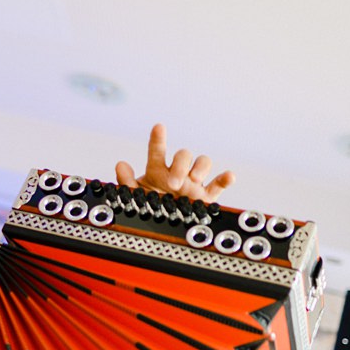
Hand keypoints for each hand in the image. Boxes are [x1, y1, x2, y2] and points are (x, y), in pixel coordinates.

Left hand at [114, 123, 234, 201]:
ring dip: (200, 168)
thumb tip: (120, 165)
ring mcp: (193, 182)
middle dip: (180, 166)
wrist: (163, 222)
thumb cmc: (150, 205)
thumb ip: (126, 182)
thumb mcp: (134, 196)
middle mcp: (177, 172)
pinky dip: (225, 179)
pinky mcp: (205, 196)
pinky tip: (229, 176)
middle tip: (173, 184)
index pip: (157, 151)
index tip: (159, 127)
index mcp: (158, 171)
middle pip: (184, 155)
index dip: (158, 139)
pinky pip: (218, 184)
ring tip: (194, 180)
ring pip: (202, 163)